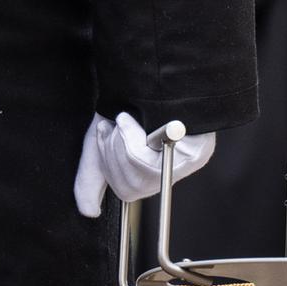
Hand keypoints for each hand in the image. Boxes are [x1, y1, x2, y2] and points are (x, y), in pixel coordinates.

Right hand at [73, 113, 216, 216]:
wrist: (150, 73)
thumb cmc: (127, 105)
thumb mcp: (101, 142)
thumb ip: (90, 179)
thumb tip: (90, 212)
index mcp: (150, 170)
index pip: (127, 190)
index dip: (108, 164)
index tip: (105, 131)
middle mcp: (170, 169)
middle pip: (131, 188)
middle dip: (113, 154)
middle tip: (116, 125)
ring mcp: (186, 162)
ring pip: (140, 177)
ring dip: (122, 144)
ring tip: (126, 119)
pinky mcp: (196, 155)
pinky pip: (152, 164)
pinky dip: (133, 140)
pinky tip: (137, 121)